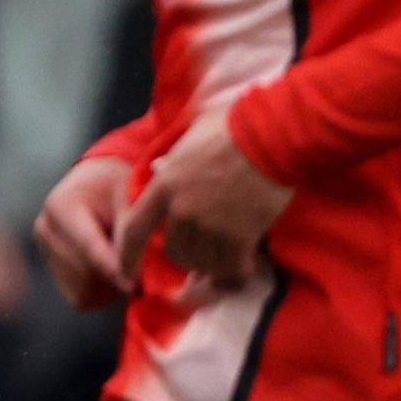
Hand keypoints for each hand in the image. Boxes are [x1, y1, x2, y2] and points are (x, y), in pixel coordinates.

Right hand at [33, 154, 139, 309]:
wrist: (98, 184)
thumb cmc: (118, 186)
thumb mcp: (129, 197)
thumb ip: (130, 232)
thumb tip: (129, 277)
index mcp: (60, 206)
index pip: (89, 247)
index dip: (115, 269)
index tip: (136, 288)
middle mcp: (45, 229)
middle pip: (85, 273)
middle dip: (117, 276)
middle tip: (144, 270)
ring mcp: (45, 251)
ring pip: (84, 289)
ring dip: (111, 286)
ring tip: (128, 265)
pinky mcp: (52, 270)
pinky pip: (80, 298)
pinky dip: (102, 293)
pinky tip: (114, 273)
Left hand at [115, 109, 290, 291]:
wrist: (272, 135)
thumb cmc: (234, 126)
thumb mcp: (191, 137)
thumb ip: (173, 159)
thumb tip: (159, 168)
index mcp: (164, 186)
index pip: (134, 230)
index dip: (127, 257)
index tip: (128, 275)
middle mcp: (182, 211)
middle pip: (175, 251)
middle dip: (188, 255)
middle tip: (206, 250)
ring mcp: (210, 226)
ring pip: (204, 263)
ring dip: (214, 265)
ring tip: (228, 257)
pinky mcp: (240, 237)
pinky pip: (232, 269)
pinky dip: (237, 273)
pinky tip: (245, 267)